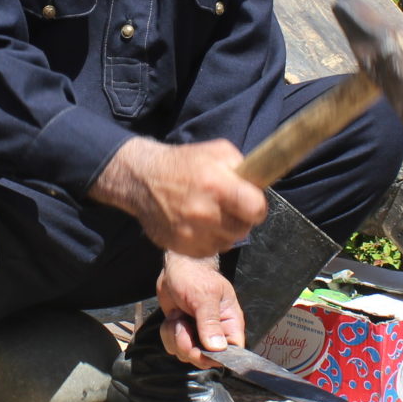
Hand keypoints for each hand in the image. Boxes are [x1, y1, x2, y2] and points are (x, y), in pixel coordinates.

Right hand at [91, 137, 265, 257]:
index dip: (257, 205)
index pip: (256, 209)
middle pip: (243, 228)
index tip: (250, 201)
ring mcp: (191, 233)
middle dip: (240, 218)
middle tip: (228, 206)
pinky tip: (199, 224)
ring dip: (225, 230)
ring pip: (228, 241)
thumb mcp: (217, 151)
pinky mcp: (181, 247)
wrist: (142, 180)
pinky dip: (209, 239)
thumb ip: (243, 166)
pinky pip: (210, 250)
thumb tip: (260, 184)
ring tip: (211, 213)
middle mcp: (203, 212)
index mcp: (215, 185)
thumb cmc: (183, 163)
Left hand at [157, 252, 243, 367]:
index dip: (217, 357)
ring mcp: (198, 335)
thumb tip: (218, 348)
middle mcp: (216, 333)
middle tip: (183, 326)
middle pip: (206, 359)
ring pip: (186, 354)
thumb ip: (210, 322)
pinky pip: (173, 347)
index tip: (201, 349)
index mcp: (230, 323)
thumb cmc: (195, 276)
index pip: (233, 352)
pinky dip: (168, 334)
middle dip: (189, 346)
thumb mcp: (204, 297)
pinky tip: (173, 317)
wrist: (176, 268)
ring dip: (176, 337)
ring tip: (179, 316)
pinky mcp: (182, 333)